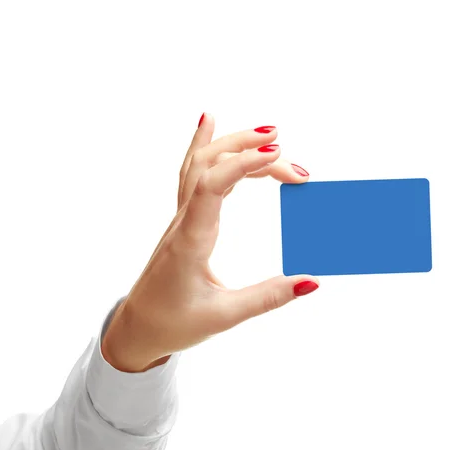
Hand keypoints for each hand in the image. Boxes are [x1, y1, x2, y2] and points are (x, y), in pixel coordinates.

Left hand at [101, 114, 319, 372]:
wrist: (138, 327)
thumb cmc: (174, 323)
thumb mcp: (223, 316)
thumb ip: (268, 298)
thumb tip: (311, 281)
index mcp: (191, 241)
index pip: (212, 186)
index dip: (243, 163)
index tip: (277, 154)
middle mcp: (184, 221)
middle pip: (210, 165)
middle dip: (250, 152)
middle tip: (294, 164)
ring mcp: (182, 217)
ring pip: (200, 164)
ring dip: (232, 144)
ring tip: (268, 134)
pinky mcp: (186, 220)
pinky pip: (192, 173)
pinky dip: (204, 145)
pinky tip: (209, 122)